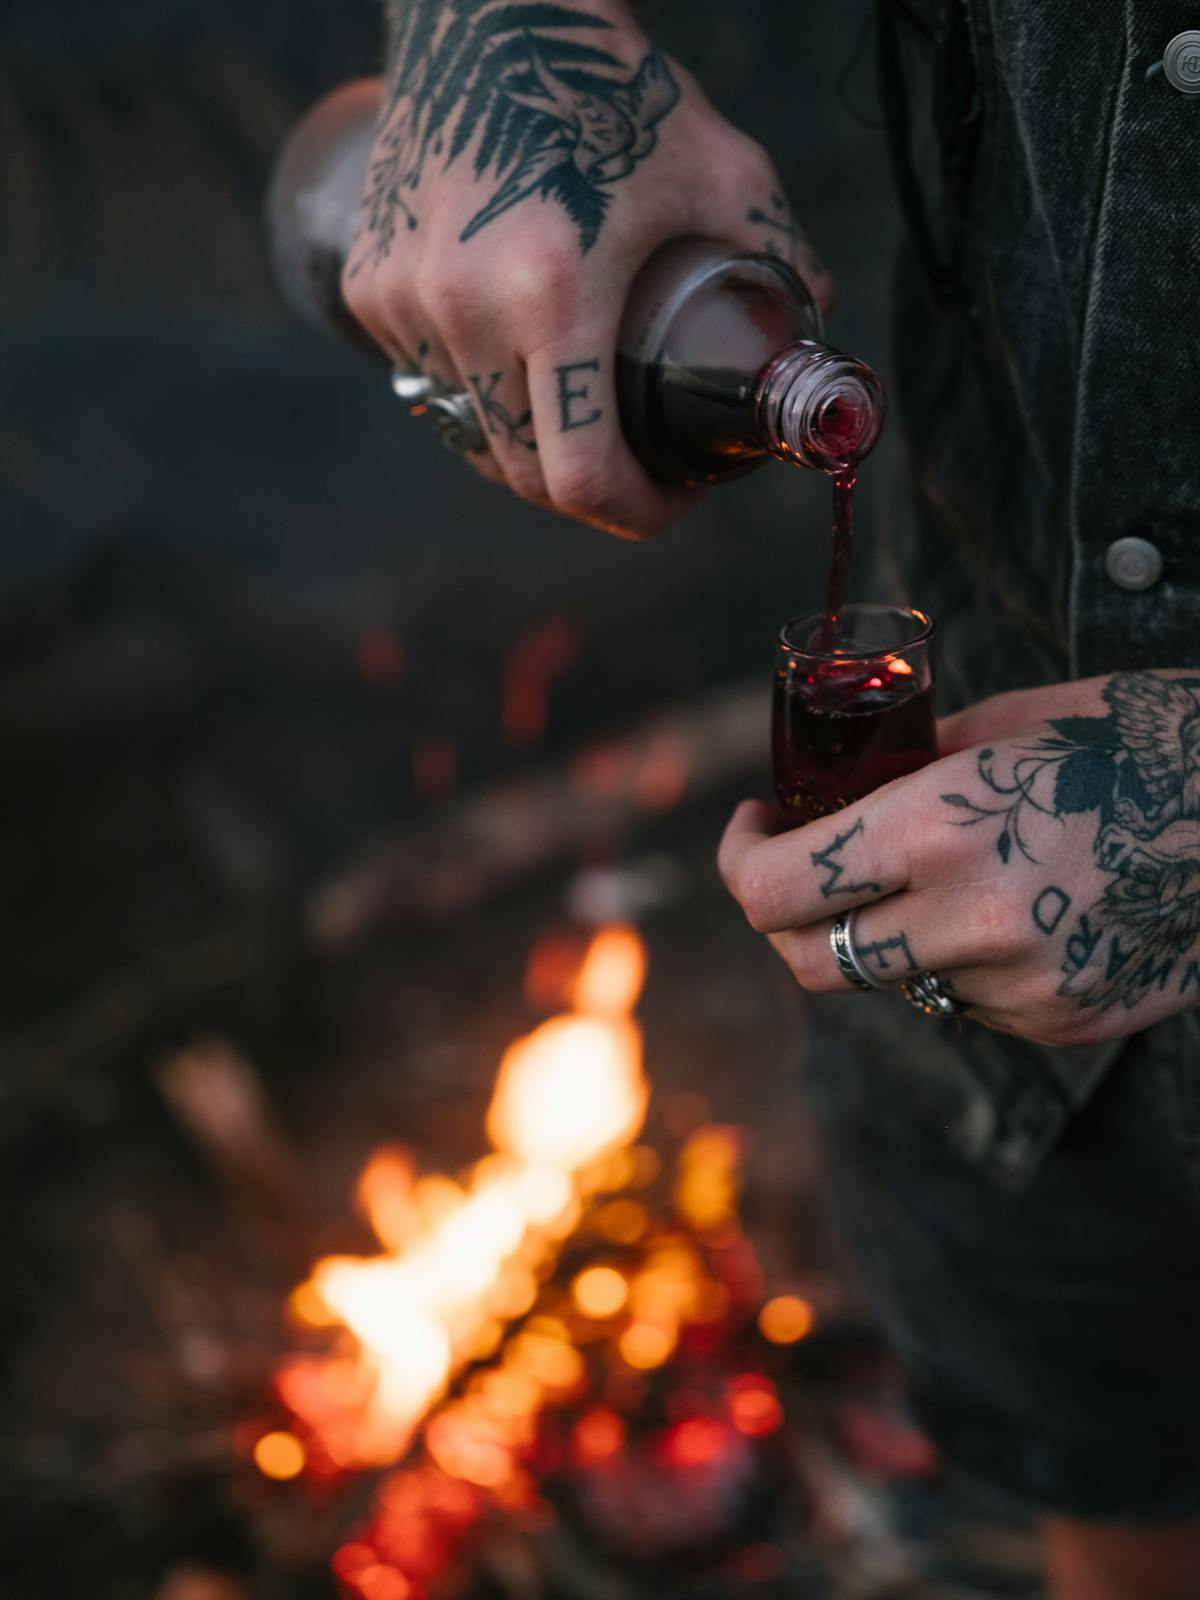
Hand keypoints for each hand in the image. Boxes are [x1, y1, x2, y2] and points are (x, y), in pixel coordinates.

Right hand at [341, 0, 832, 537]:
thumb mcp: (724, 169)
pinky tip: (518, 354)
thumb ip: (780, 255)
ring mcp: (405, 302)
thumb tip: (813, 324)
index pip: (580, 476)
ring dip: (533, 445)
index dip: (634, 513)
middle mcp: (465, 308)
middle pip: (526, 474)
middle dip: (591, 491)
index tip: (674, 496)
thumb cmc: (610, 87)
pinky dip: (479, 392)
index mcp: (554, 292)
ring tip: (584, 411)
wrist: (488, 13)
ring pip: (473, 436)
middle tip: (641, 464)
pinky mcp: (369, 285)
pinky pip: (429, 382)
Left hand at [718, 671, 1199, 1046]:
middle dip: (781, 916)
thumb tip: (849, 780)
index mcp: (942, 832)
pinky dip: (956, 960)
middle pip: (805, 963)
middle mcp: (969, 926)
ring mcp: (1018, 990)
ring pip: (890, 983)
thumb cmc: (1153, 740)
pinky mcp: (1061, 1024)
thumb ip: (919, 758)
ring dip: (881, 935)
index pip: (776, 890)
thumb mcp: (1021, 718)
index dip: (740, 860)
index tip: (753, 824)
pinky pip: (964, 1002)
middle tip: (799, 866)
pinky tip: (1011, 905)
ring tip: (932, 874)